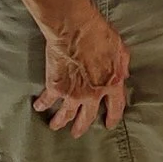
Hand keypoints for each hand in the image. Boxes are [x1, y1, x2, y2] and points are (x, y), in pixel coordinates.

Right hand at [36, 5, 130, 135]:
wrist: (75, 29)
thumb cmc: (99, 33)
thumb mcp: (120, 49)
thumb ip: (122, 66)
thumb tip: (124, 76)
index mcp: (112, 83)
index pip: (116, 106)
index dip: (112, 117)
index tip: (108, 124)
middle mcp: (93, 94)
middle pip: (88, 116)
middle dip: (82, 126)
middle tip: (77, 133)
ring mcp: (73, 93)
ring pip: (66, 114)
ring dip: (60, 122)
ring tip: (55, 126)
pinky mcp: (56, 88)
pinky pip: (48, 101)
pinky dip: (42, 105)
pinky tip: (38, 107)